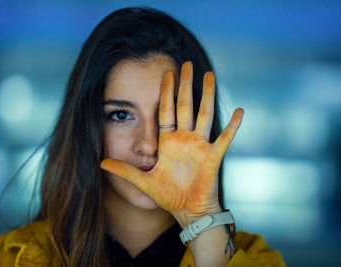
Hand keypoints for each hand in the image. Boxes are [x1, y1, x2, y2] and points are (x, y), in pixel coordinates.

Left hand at [100, 61, 242, 226]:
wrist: (187, 210)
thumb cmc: (168, 195)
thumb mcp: (143, 181)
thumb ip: (124, 171)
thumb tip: (100, 163)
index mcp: (168, 141)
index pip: (166, 110)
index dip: (166, 92)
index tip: (166, 73)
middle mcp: (185, 139)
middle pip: (186, 106)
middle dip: (186, 85)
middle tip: (187, 63)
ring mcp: (200, 146)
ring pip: (205, 114)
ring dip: (207, 95)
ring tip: (210, 74)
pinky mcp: (213, 157)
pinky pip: (225, 138)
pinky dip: (233, 125)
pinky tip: (240, 110)